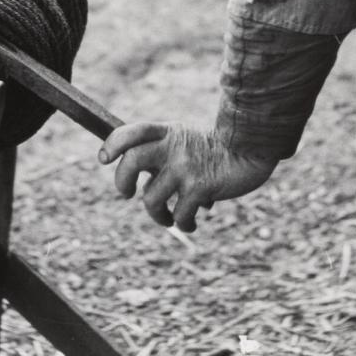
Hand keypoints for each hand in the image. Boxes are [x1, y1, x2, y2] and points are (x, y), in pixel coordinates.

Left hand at [99, 123, 278, 232]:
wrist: (253, 151)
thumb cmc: (216, 150)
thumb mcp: (186, 140)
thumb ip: (163, 151)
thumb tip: (136, 178)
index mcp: (169, 132)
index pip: (133, 131)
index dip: (113, 144)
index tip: (103, 159)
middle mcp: (174, 146)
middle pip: (132, 160)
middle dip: (121, 181)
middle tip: (127, 194)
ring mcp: (186, 166)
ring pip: (150, 198)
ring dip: (157, 215)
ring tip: (168, 218)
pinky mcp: (200, 186)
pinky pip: (179, 214)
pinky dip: (183, 224)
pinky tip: (190, 224)